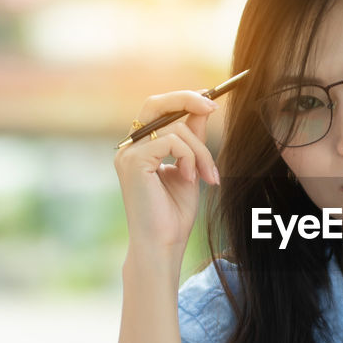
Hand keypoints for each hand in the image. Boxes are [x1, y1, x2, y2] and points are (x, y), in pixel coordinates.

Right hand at [113, 91, 220, 256]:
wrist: (164, 244)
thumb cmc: (174, 213)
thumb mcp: (190, 167)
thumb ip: (193, 138)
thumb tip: (204, 107)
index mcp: (140, 148)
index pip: (159, 109)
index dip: (184, 100)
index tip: (212, 104)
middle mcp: (130, 147)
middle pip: (156, 103)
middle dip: (188, 99)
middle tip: (213, 106)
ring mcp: (128, 153)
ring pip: (175, 127)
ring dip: (202, 151)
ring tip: (209, 176)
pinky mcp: (134, 161)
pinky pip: (172, 141)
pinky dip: (190, 158)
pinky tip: (192, 180)